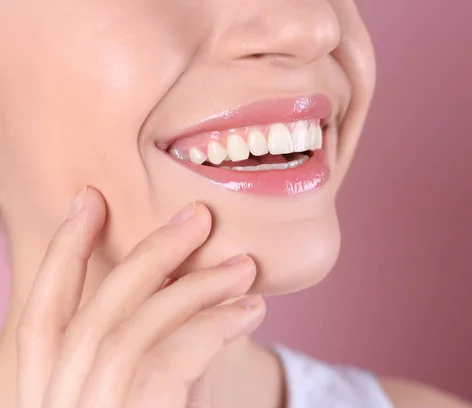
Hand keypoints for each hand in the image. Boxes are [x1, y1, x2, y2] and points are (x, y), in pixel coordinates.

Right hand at [15, 186, 265, 407]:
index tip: (90, 200)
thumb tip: (170, 293)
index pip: (36, 314)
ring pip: (136, 326)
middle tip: (196, 217)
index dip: (62, 253)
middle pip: (93, 309)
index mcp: (35, 397)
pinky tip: (249, 310)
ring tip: (243, 266)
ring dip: (196, 286)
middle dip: (147, 254)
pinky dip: (214, 324)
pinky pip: (171, 356)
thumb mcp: (120, 398)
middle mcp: (48, 404)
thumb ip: (132, 357)